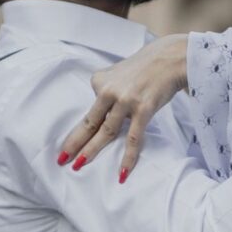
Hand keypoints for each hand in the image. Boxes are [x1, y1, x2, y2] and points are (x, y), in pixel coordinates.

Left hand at [57, 33, 189, 179]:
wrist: (171, 58)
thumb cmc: (147, 66)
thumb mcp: (119, 71)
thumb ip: (108, 88)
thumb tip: (103, 106)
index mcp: (101, 82)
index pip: (92, 108)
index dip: (85, 126)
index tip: (73, 143)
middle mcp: (110, 91)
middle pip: (90, 122)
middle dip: (74, 142)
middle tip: (61, 158)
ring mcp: (126, 101)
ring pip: (106, 132)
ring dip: (91, 150)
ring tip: (79, 165)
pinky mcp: (143, 110)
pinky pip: (133, 139)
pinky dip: (127, 158)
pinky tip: (121, 173)